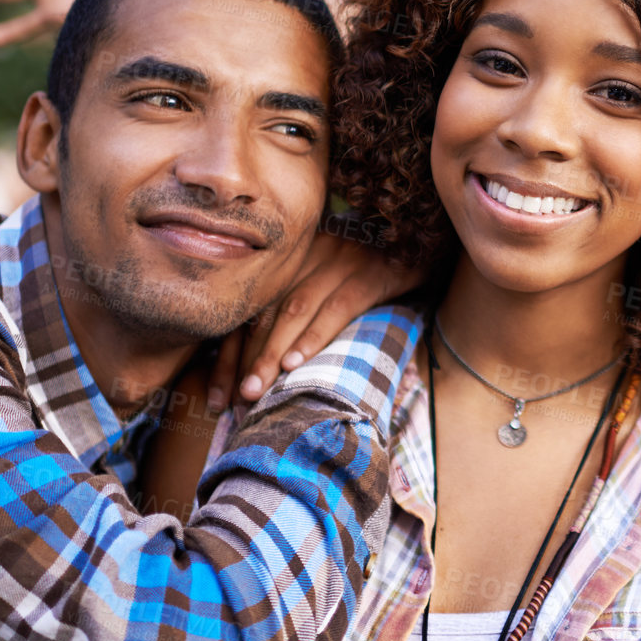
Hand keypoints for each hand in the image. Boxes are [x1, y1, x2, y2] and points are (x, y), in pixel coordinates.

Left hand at [214, 228, 421, 406]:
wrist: (422, 239)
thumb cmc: (370, 270)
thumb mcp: (328, 280)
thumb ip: (297, 307)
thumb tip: (266, 366)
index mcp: (290, 260)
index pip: (248, 312)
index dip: (228, 354)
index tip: (218, 395)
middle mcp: (307, 256)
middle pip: (264, 312)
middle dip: (244, 360)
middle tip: (230, 401)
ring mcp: (339, 262)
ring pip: (294, 311)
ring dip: (272, 354)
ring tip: (255, 390)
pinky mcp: (370, 275)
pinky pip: (337, 308)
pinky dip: (314, 337)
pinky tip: (297, 364)